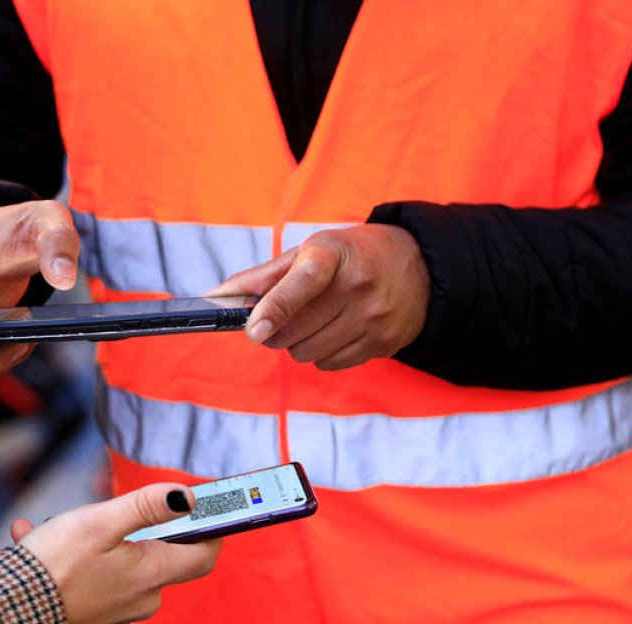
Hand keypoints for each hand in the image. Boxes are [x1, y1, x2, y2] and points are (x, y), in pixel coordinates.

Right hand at [11, 484, 220, 623]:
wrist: (7, 613)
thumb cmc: (54, 567)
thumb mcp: (101, 522)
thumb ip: (147, 505)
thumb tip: (187, 497)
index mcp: (151, 575)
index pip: (204, 555)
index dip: (211, 530)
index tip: (209, 509)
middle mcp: (141, 598)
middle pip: (160, 557)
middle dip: (139, 528)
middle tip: (110, 510)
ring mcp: (117, 610)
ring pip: (121, 564)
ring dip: (97, 541)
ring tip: (59, 525)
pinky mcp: (91, 615)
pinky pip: (91, 577)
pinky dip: (73, 557)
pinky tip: (35, 538)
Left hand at [212, 224, 429, 370]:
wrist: (418, 267)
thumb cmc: (350, 256)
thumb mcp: (310, 250)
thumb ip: (261, 276)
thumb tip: (213, 297)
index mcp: (332, 254)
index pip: (301, 283)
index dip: (274, 307)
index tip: (253, 328)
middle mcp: (357, 287)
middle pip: (293, 331)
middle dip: (273, 330)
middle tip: (276, 318)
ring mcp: (373, 318)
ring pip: (307, 353)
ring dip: (296, 344)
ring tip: (312, 321)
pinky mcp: (383, 343)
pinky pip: (329, 364)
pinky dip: (320, 354)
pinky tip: (333, 331)